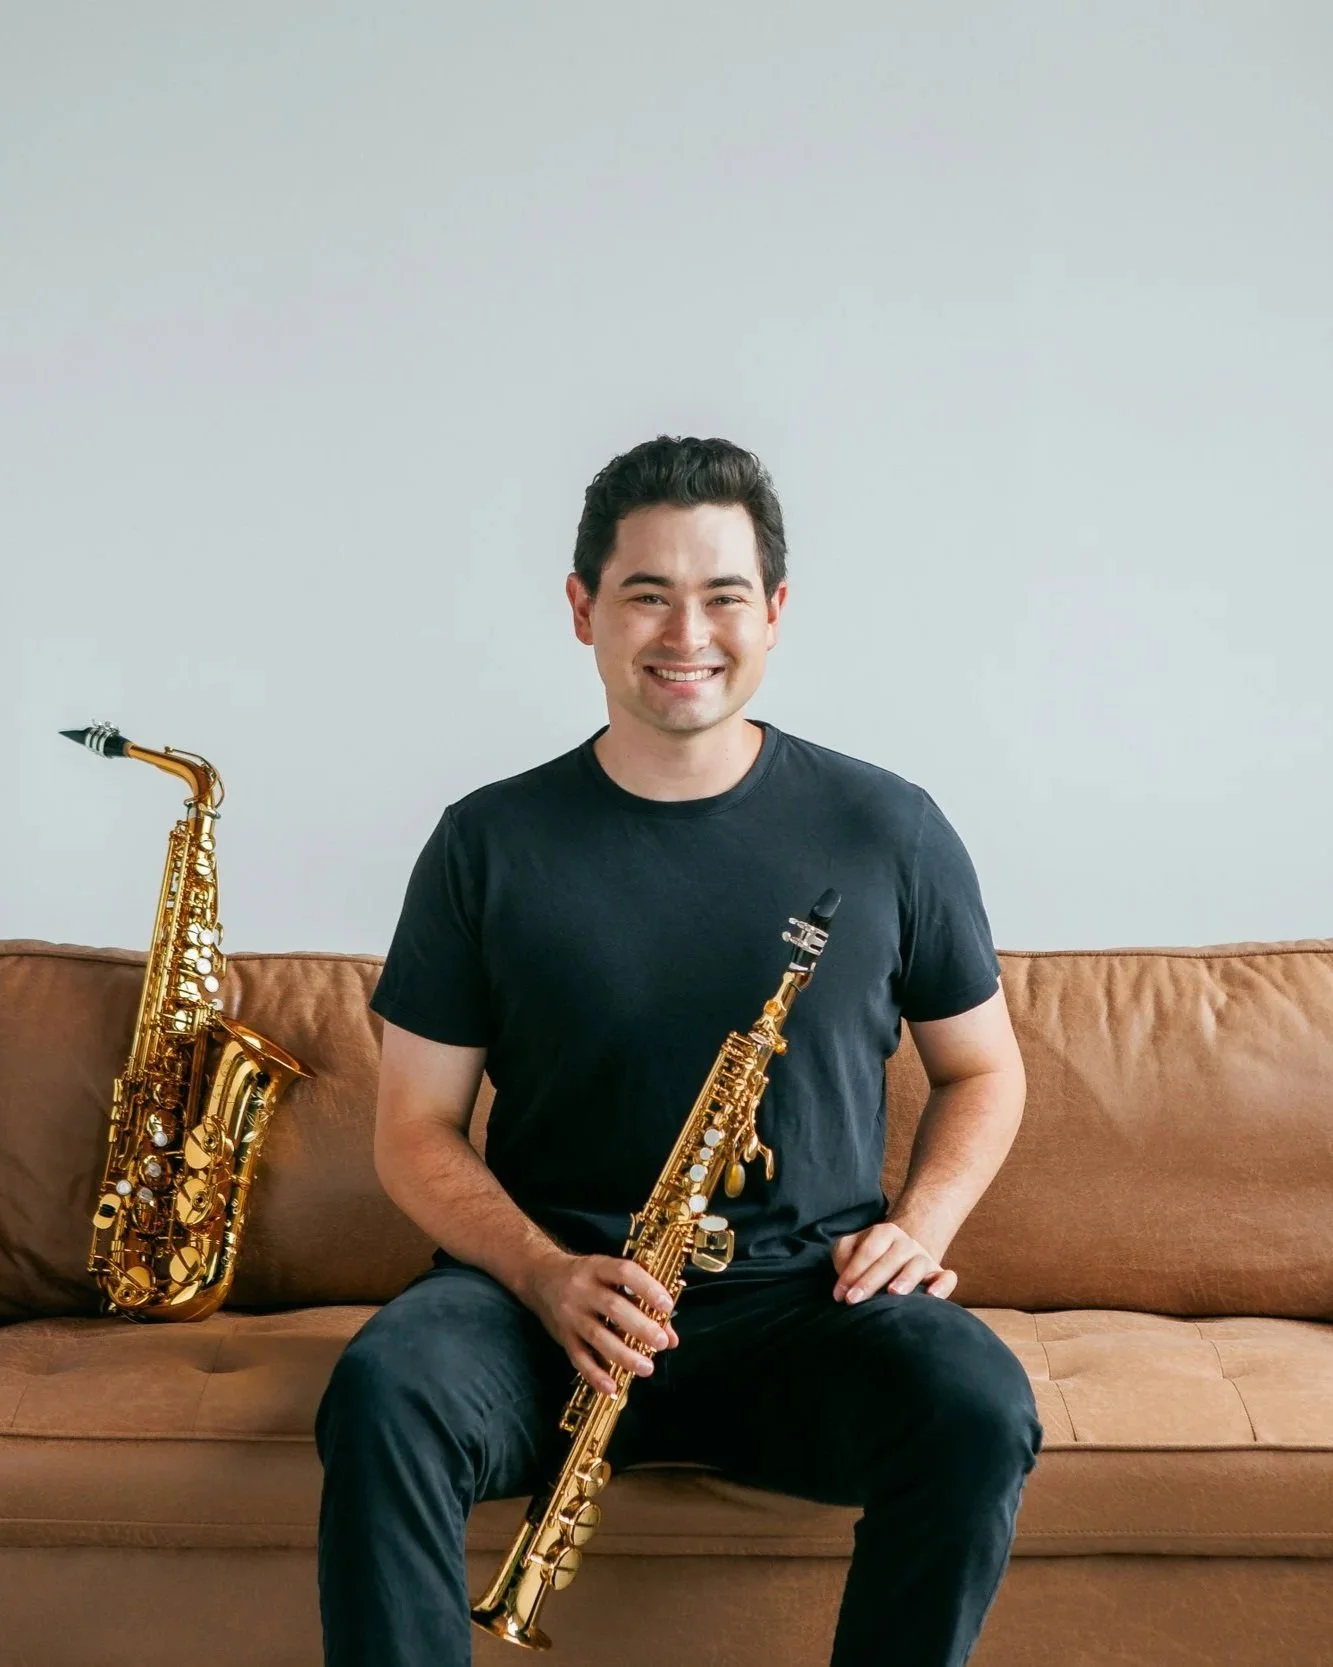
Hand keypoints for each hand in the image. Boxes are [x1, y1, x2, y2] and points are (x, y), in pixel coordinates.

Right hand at [524, 1251, 679, 1396]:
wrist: (540, 1277)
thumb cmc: (586, 1276)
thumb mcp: (610, 1276)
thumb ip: (642, 1300)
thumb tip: (672, 1336)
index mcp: (598, 1268)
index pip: (625, 1272)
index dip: (647, 1287)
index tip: (667, 1305)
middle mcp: (582, 1289)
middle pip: (612, 1307)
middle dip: (640, 1326)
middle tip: (661, 1342)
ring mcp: (570, 1314)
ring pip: (597, 1336)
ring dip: (623, 1354)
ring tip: (646, 1367)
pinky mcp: (563, 1336)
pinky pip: (579, 1357)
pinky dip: (595, 1374)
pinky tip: (612, 1387)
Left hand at [831, 1220, 957, 1302]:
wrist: (898, 1259)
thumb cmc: (869, 1258)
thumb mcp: (851, 1248)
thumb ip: (843, 1254)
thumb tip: (845, 1272)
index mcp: (884, 1232)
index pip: (868, 1251)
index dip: (852, 1272)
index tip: (839, 1295)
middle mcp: (906, 1243)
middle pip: (890, 1258)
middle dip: (870, 1280)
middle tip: (854, 1300)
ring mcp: (924, 1258)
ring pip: (918, 1264)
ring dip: (905, 1278)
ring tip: (892, 1293)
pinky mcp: (939, 1275)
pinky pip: (947, 1278)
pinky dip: (942, 1285)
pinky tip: (932, 1296)